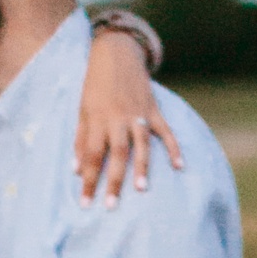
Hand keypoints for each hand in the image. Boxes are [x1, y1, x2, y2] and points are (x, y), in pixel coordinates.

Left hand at [74, 35, 183, 209]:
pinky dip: (173, 148)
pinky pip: (166, 130)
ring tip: (142, 189)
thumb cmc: (95, 84)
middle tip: (111, 206)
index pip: (91, 156)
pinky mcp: (153, 108)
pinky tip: (179, 166)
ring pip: (141, 144)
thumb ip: (81, 139)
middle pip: (117, 154)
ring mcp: (138, 113)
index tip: (85, 204)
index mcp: (97, 120)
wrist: (116, 51)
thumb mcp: (82, 109)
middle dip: (114, 181)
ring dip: (142, 167)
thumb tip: (77, 170)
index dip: (88, 181)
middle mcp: (118, 118)